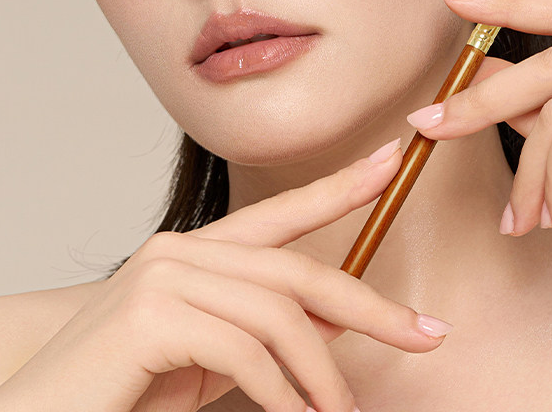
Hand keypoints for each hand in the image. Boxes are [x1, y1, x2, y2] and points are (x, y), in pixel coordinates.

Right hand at [0, 141, 447, 411]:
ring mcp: (163, 274)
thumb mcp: (210, 356)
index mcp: (195, 250)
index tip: (390, 164)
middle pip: (298, 269)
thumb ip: (262, 328)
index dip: (341, 185)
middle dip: (370, 304)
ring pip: (279, 314)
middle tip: (426, 335)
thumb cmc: (125, 389)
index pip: (282, 211)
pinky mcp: (150, 313)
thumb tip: (332, 321)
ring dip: (321, 376)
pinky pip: (244, 350)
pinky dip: (280, 392)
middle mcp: (180, 249)